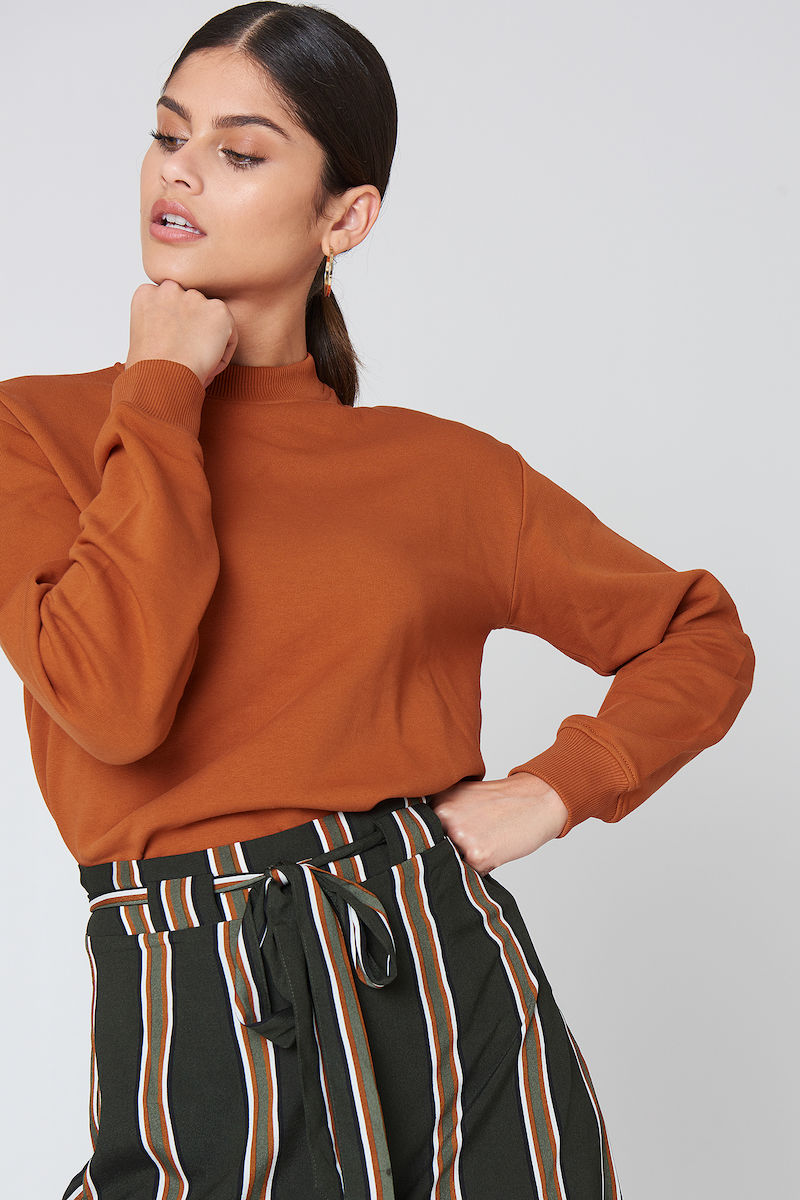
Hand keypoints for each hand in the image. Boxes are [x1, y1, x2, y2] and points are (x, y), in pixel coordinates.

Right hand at [125, 279, 238, 389]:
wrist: (161, 376)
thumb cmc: (147, 368)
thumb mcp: (141, 338)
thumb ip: (156, 323)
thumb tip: (172, 333)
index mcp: (147, 294)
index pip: (167, 303)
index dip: (173, 327)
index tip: (173, 346)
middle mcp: (170, 289)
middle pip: (189, 306)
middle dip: (192, 327)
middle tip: (188, 355)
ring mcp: (195, 297)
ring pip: (209, 318)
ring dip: (208, 338)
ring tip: (197, 363)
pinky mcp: (218, 310)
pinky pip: (229, 332)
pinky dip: (224, 351)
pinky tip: (209, 364)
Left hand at [425, 773, 568, 875]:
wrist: (536, 800)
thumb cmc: (501, 801)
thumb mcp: (464, 796)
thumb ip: (442, 815)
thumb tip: (422, 845)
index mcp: (438, 801)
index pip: (421, 834)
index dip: (432, 842)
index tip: (443, 843)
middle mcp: (444, 816)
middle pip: (433, 850)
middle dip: (448, 852)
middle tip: (474, 839)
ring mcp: (459, 835)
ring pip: (452, 863)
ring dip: (465, 862)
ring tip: (487, 841)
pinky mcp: (477, 854)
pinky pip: (471, 873)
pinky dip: (482, 868)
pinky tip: (496, 850)